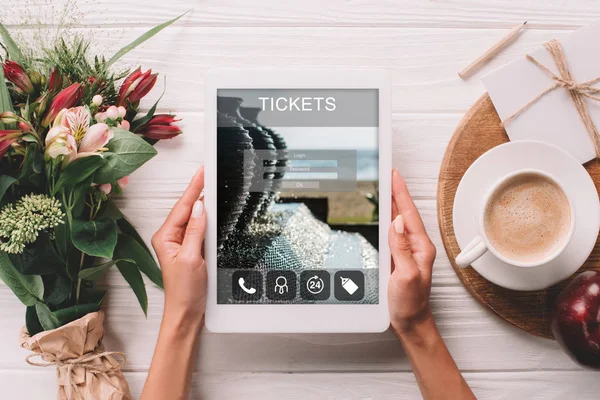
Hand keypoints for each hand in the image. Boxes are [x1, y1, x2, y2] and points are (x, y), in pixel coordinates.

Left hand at [152, 166, 206, 322]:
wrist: (188, 314)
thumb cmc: (184, 292)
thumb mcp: (191, 258)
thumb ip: (195, 231)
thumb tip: (200, 207)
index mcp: (165, 237)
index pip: (183, 207)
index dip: (194, 187)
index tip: (202, 172)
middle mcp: (172, 238)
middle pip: (188, 208)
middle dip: (199, 190)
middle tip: (211, 172)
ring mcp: (183, 244)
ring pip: (196, 218)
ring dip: (206, 204)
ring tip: (214, 186)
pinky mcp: (193, 250)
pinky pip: (202, 229)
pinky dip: (209, 219)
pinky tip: (216, 212)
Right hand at [388, 169, 435, 335]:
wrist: (409, 322)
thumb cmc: (410, 304)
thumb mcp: (406, 276)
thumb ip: (402, 249)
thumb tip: (396, 223)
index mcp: (421, 248)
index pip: (408, 214)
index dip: (400, 192)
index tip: (394, 175)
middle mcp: (415, 247)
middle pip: (403, 213)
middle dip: (395, 191)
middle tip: (386, 173)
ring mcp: (406, 252)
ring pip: (397, 221)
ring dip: (391, 203)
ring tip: (382, 186)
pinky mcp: (397, 258)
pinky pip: (391, 233)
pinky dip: (385, 219)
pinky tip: (379, 214)